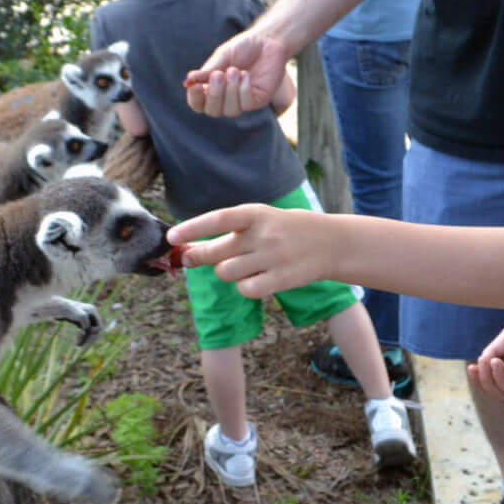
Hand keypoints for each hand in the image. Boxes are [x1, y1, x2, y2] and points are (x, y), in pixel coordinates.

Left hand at [167, 203, 336, 297]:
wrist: (331, 243)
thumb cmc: (287, 230)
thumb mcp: (262, 219)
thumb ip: (231, 231)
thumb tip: (190, 246)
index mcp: (257, 213)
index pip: (218, 218)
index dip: (192, 228)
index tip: (172, 237)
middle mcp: (263, 235)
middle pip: (216, 252)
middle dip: (197, 256)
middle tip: (190, 258)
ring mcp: (273, 258)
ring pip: (226, 272)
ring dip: (226, 272)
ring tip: (241, 266)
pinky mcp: (282, 279)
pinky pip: (246, 289)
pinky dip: (244, 288)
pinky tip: (253, 280)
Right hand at [185, 29, 292, 116]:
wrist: (268, 41)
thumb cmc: (243, 47)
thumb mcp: (223, 56)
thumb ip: (208, 70)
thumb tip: (188, 80)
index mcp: (213, 88)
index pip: (199, 104)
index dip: (194, 99)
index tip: (194, 86)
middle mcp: (226, 98)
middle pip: (213, 111)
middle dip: (214, 95)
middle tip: (218, 75)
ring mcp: (243, 101)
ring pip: (231, 111)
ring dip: (230, 91)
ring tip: (235, 70)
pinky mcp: (259, 99)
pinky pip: (247, 104)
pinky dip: (244, 90)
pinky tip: (246, 75)